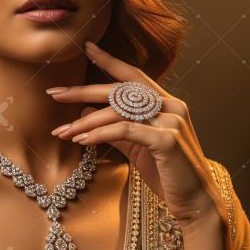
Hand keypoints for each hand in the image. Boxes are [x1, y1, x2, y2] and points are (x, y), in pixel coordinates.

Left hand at [48, 41, 227, 228]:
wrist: (195, 202)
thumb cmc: (167, 175)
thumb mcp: (137, 149)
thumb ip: (115, 130)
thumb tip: (85, 114)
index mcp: (167, 103)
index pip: (134, 76)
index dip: (110, 61)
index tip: (87, 47)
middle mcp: (172, 105)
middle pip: (120, 91)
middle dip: (83, 91)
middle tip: (54, 94)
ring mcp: (172, 120)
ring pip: (119, 111)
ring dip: (85, 122)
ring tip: (62, 132)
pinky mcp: (167, 140)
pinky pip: (125, 130)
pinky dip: (100, 134)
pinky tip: (81, 141)